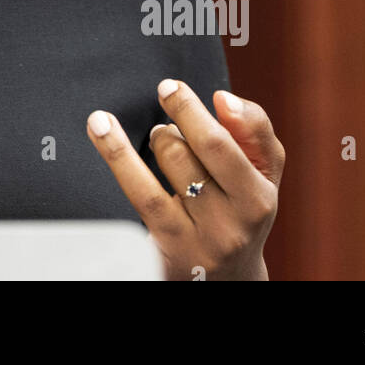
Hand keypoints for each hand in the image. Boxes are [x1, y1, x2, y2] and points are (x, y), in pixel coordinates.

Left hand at [86, 80, 283, 279]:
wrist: (229, 279)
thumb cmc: (243, 207)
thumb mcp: (264, 172)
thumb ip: (254, 129)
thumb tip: (223, 99)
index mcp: (257, 198)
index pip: (219, 145)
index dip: (188, 109)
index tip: (169, 86)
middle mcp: (229, 223)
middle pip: (186, 154)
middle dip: (169, 126)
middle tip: (164, 120)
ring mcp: (196, 240)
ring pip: (163, 170)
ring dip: (154, 140)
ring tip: (158, 137)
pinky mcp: (167, 249)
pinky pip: (140, 194)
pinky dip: (118, 156)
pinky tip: (100, 130)